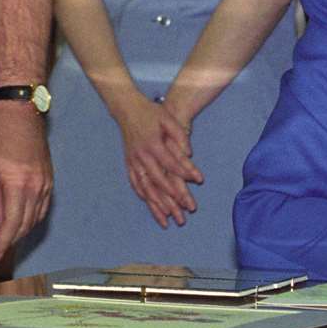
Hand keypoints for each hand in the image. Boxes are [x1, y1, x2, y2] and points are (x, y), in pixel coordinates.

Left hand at [0, 102, 53, 260]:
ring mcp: (46, 185)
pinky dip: (29, 220)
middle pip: (24, 225)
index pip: (12, 224)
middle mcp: (37, 188)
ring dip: (18, 232)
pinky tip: (16, 223)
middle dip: (7, 242)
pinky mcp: (49, 181)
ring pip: (34, 219)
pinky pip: (41, 209)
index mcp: (19, 185)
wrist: (23, 116)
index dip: (2, 243)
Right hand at [110, 94, 201, 227]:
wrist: (127, 110)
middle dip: (172, 197)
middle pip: (159, 180)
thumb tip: (189, 152)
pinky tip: (150, 205)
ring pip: (145, 187)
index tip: (198, 181)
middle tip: (185, 210)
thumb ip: (179, 135)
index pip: (171, 162)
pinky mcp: (128, 163)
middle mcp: (141, 155)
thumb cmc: (151, 113)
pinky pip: (135, 183)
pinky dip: (143, 195)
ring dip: (156, 204)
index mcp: (152, 144)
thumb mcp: (168, 118)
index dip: (186, 172)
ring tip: (168, 218)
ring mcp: (133, 161)